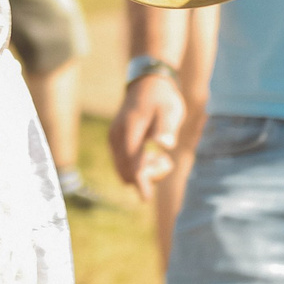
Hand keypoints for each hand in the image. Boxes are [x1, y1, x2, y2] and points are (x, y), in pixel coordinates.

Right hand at [109, 72, 186, 201]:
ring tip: (161, 157)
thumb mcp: (169, 110)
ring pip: (123, 170)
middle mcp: (116, 135)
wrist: (148, 85)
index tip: (145, 198)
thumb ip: (166, 128)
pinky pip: (122, 164)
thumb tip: (165, 145)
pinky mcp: (115, 141)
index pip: (131, 161)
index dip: (139, 181)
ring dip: (142, 172)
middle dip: (146, 176)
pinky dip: (137, 167)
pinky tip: (151, 155)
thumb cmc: (162, 99)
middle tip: (166, 162)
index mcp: (130, 128)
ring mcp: (113, 138)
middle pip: (125, 170)